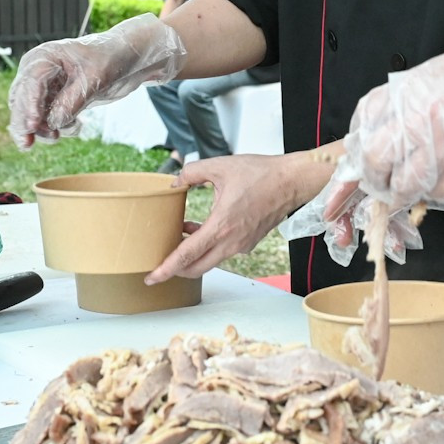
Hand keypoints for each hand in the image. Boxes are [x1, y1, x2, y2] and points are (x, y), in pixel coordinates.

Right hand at [7, 14, 186, 148]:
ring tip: (59, 135)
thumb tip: (53, 122)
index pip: (30, 83)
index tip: (33, 125)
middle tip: (27, 144)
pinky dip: (58, 127)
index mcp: (45, 57)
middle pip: (21, 101)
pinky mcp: (57, 99)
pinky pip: (48, 120)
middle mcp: (40, 71)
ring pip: (32, 114)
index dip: (29, 105)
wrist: (127, 58)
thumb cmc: (111, 57)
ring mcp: (47, 86)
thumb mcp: (95, 78)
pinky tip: (76, 127)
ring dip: (43, 129)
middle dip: (25, 123)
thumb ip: (73, 100)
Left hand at [147, 154, 319, 283]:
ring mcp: (241, 245)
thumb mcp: (220, 166)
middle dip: (176, 269)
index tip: (151, 277)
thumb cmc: (261, 174)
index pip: (186, 255)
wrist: (291, 182)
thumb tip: (174, 182)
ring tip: (180, 235)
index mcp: (221, 225)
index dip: (166, 269)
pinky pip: (223, 251)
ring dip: (192, 253)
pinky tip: (201, 227)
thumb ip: (191, 172)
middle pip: (196, 268)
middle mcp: (231, 242)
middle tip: (159, 264)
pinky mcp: (249, 242)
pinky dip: (208, 245)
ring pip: (210, 260)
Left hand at [318, 10, 443, 242]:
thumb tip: (387, 119)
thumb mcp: (442, 71)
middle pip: (374, 161)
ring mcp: (441, 153)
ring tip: (416, 182)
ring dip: (403, 189)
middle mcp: (418, 123)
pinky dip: (437, 194)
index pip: (364, 122)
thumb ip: (410, 95)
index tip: (362, 152)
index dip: (360, 141)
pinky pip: (438, 196)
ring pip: (403, 187)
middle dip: (374, 173)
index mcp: (410, 92)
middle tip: (382, 177)